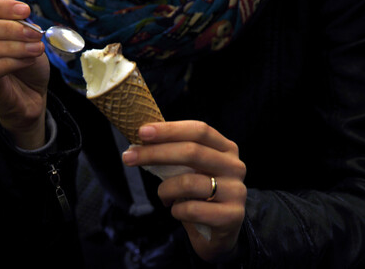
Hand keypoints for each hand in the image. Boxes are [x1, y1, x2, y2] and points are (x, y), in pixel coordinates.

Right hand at [0, 0, 49, 148]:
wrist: (33, 93)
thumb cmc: (28, 62)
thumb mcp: (29, 37)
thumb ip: (19, 19)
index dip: (0, 6)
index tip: (26, 10)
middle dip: (9, 28)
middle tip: (36, 33)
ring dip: (14, 47)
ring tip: (37, 49)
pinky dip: (13, 63)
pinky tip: (29, 61)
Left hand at [122, 121, 246, 260]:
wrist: (217, 234)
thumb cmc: (198, 195)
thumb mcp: (191, 170)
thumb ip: (175, 153)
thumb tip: (142, 139)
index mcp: (226, 148)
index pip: (199, 130)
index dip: (169, 130)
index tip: (141, 132)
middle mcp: (235, 166)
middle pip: (192, 152)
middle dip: (155, 153)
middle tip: (128, 157)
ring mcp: (236, 191)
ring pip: (189, 182)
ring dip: (165, 189)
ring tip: (163, 195)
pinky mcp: (232, 216)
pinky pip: (191, 210)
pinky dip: (175, 210)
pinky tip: (177, 211)